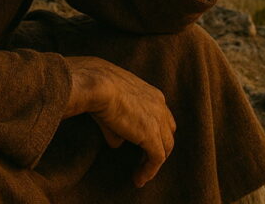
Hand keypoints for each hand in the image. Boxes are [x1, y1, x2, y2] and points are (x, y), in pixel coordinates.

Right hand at [64, 56, 175, 187]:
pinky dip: (149, 171)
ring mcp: (157, 119)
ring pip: (165, 146)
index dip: (154, 133)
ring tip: (140, 174)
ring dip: (153, 163)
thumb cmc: (98, 88)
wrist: (97, 84)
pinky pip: (157, 158)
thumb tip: (118, 143)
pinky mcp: (151, 135)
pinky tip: (138, 179)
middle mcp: (160, 104)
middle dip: (158, 147)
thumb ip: (118, 123)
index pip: (161, 117)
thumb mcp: (111, 103)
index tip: (141, 146)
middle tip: (144, 161)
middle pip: (167, 132)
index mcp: (152, 94)